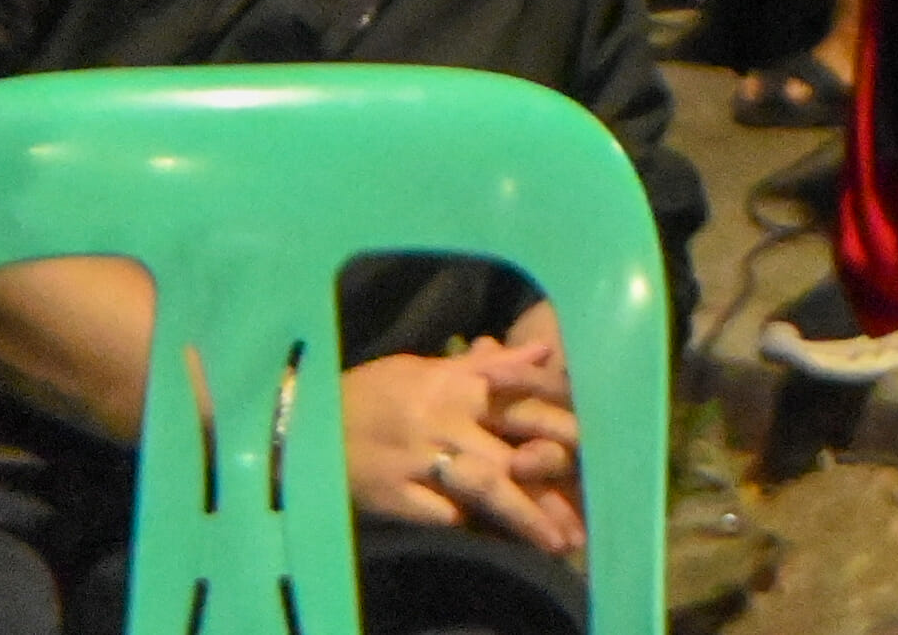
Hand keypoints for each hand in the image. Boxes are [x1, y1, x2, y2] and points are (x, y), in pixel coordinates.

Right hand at [343, 345, 580, 556]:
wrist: (301, 422)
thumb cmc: (371, 392)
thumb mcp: (427, 367)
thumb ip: (488, 365)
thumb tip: (547, 352)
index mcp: (456, 387)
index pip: (521, 406)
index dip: (561, 429)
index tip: (596, 450)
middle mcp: (443, 422)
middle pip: (510, 456)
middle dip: (552, 487)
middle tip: (588, 516)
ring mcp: (416, 460)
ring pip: (482, 488)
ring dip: (523, 516)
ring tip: (558, 543)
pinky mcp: (390, 494)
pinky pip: (438, 513)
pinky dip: (466, 525)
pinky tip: (496, 544)